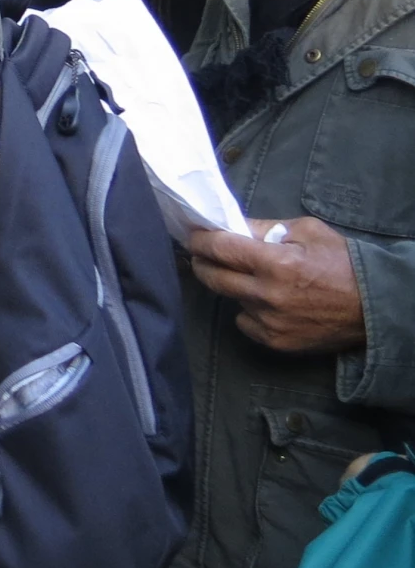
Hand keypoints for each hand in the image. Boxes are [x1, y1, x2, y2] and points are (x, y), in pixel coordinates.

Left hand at [188, 217, 366, 353]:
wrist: (375, 307)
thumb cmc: (343, 264)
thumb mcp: (308, 232)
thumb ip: (267, 228)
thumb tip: (233, 226)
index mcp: (276, 263)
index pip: (220, 249)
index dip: (200, 240)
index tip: (192, 235)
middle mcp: (267, 295)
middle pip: (213, 277)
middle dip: (203, 263)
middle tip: (202, 255)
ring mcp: (270, 321)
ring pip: (231, 299)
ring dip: (233, 287)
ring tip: (251, 279)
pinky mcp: (275, 341)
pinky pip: (245, 321)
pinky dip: (249, 310)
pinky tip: (267, 302)